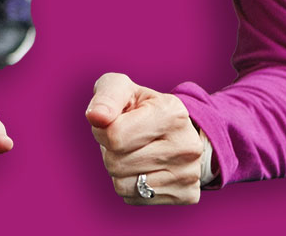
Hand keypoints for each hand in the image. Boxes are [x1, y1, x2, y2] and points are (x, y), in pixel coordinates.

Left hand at [86, 72, 202, 204]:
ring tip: (133, 152)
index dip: (101, 130)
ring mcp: (189, 173)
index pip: (115, 136)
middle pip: (115, 163)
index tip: (111, 122)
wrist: (177, 129)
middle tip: (124, 138)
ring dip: (117, 169)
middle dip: (109, 150)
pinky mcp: (186, 194)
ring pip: (121, 184)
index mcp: (172, 113)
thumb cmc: (141, 107)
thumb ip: (106, 97)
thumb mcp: (122, 88)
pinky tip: (143, 168)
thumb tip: (96, 117)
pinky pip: (133, 198)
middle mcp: (186, 145)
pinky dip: (129, 184)